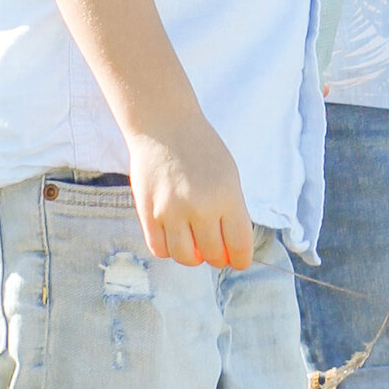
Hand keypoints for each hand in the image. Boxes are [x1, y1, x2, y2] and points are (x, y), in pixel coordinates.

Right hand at [128, 122, 254, 270]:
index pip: (239, 245)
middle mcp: (200, 207)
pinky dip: (169, 249)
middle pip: (212, 255)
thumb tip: (232, 249)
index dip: (241, 259)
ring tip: (195, 242)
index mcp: (227, 196)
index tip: (239, 261)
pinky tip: (175, 236)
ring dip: (193, 256)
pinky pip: (159, 249)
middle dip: (218, 257)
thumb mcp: (229, 176)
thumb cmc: (202, 151)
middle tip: (216, 249)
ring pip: (184, 257)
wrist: (165, 128)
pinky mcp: (148, 213)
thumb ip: (232, 211)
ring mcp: (171, 211)